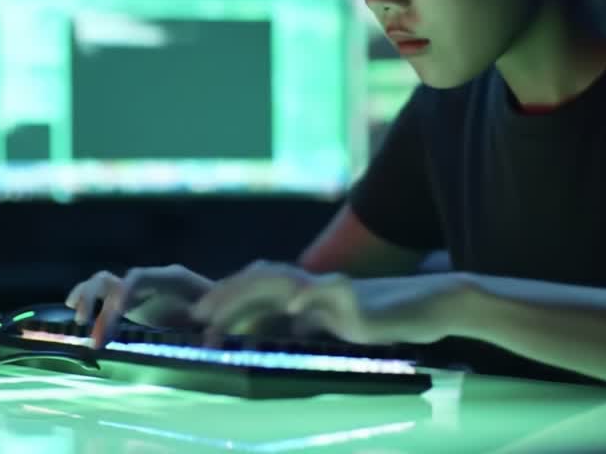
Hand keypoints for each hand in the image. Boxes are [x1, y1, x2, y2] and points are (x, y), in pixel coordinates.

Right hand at [65, 264, 213, 347]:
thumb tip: (210, 341)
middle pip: (114, 281)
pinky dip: (85, 299)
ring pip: (102, 284)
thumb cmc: (223, 312)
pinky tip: (73, 311)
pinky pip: (101, 294)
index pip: (140, 277)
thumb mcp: (219, 317)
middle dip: (100, 304)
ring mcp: (137, 290)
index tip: (118, 311)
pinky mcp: (129, 303)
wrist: (222, 306)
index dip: (126, 291)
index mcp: (171, 278)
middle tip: (95, 335)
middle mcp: (149, 280)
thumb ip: (214, 326)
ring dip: (87, 300)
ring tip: (80, 323)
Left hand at [188, 260, 364, 345]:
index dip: (226, 298)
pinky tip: (292, 307)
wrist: (407, 310)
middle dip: (226, 297)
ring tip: (225, 314)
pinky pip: (326, 290)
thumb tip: (281, 324)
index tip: (199, 316)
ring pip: (281, 281)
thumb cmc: (366, 319)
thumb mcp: (324, 324)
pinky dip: (308, 296)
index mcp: (298, 292)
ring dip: (250, 297)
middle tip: (199, 316)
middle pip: (259, 281)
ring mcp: (325, 286)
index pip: (255, 289)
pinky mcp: (349, 293)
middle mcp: (306, 284)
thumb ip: (301, 322)